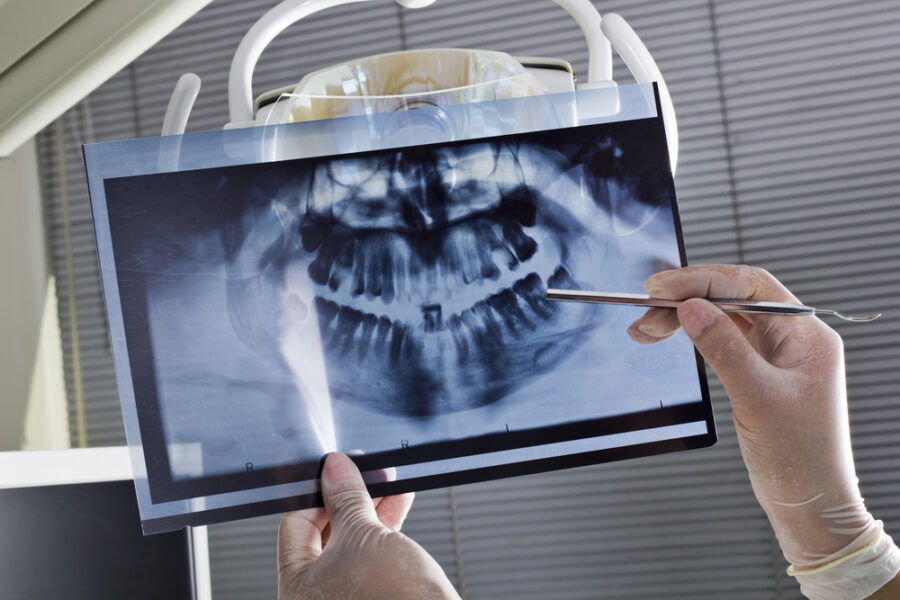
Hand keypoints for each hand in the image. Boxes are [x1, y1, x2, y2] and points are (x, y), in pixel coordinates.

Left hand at [277, 453, 459, 599]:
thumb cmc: (390, 598)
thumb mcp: (364, 535)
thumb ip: (346, 498)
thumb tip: (336, 470)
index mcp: (296, 589)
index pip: (297, 526)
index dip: (318, 494)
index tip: (336, 471)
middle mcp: (317, 597)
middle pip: (326, 533)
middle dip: (349, 499)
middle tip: (363, 473)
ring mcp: (347, 596)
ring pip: (354, 542)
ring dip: (371, 508)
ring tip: (388, 482)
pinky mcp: (376, 595)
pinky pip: (374, 555)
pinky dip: (385, 528)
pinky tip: (398, 502)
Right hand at [626, 264, 870, 564]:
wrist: (809, 503)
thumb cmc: (800, 457)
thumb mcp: (757, 396)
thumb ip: (722, 347)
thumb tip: (691, 308)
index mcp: (807, 335)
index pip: (750, 286)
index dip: (702, 280)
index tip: (662, 287)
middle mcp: (794, 339)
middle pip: (733, 299)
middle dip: (686, 300)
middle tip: (646, 310)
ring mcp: (776, 355)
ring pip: (723, 318)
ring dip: (684, 319)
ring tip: (645, 329)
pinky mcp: (759, 372)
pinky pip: (722, 340)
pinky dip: (693, 338)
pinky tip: (670, 339)